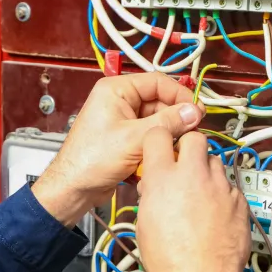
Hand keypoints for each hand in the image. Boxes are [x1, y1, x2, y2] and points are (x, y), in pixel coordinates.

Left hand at [32, 73, 203, 226]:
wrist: (73, 188)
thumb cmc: (91, 160)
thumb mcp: (134, 139)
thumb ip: (167, 123)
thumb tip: (194, 112)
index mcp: (116, 90)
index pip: (157, 82)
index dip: (180, 95)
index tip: (197, 111)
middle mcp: (119, 101)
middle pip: (159, 103)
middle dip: (175, 119)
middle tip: (191, 133)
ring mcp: (122, 121)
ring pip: (156, 122)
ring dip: (166, 135)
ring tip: (175, 148)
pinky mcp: (125, 139)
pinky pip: (149, 137)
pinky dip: (156, 146)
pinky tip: (160, 157)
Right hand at [137, 129, 250, 271]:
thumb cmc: (170, 259)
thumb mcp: (144, 224)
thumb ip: (150, 196)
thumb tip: (153, 188)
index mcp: (162, 179)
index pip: (158, 135)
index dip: (158, 140)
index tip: (160, 148)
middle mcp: (193, 176)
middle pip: (195, 138)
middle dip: (189, 147)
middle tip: (184, 165)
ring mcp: (219, 187)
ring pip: (215, 161)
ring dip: (206, 171)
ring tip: (200, 192)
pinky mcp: (239, 200)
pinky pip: (230, 185)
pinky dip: (222, 193)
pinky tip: (215, 211)